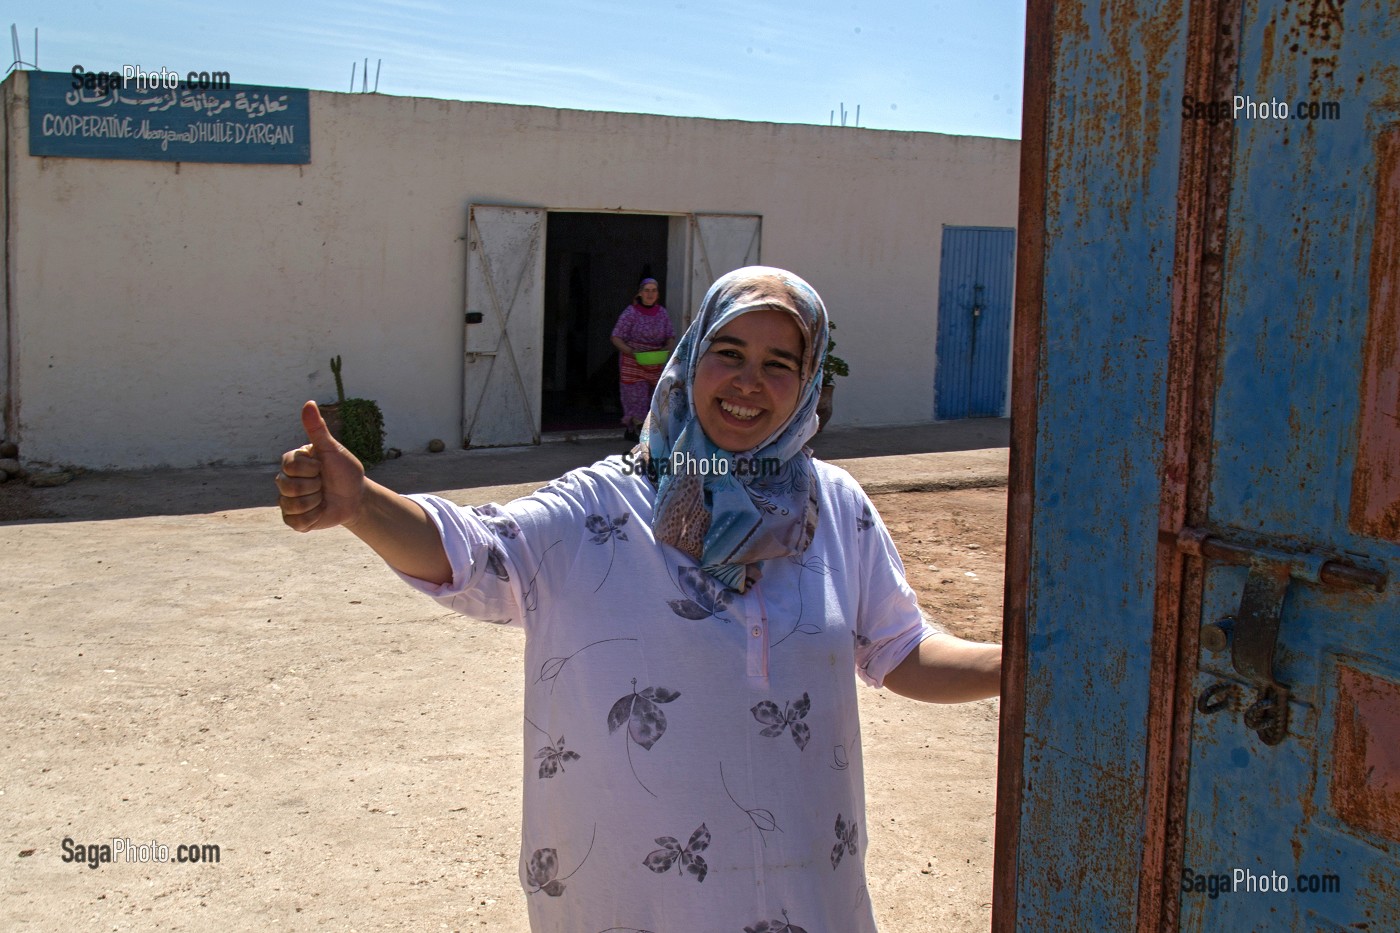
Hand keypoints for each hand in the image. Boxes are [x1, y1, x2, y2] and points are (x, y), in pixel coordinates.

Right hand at [275, 401, 366, 531]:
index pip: (291, 466)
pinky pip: (295, 522)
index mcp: (291, 462)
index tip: (322, 467)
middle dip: (314, 486)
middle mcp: (285, 480)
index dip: (312, 469)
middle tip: (323, 484)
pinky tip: (320, 511)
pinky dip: (313, 518)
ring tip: (322, 497)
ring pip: (292, 505)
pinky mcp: (294, 519)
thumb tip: (308, 403)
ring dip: (315, 502)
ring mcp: (287, 501)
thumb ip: (318, 429)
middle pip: (288, 487)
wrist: (356, 496)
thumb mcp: (333, 449)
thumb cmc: (344, 470)